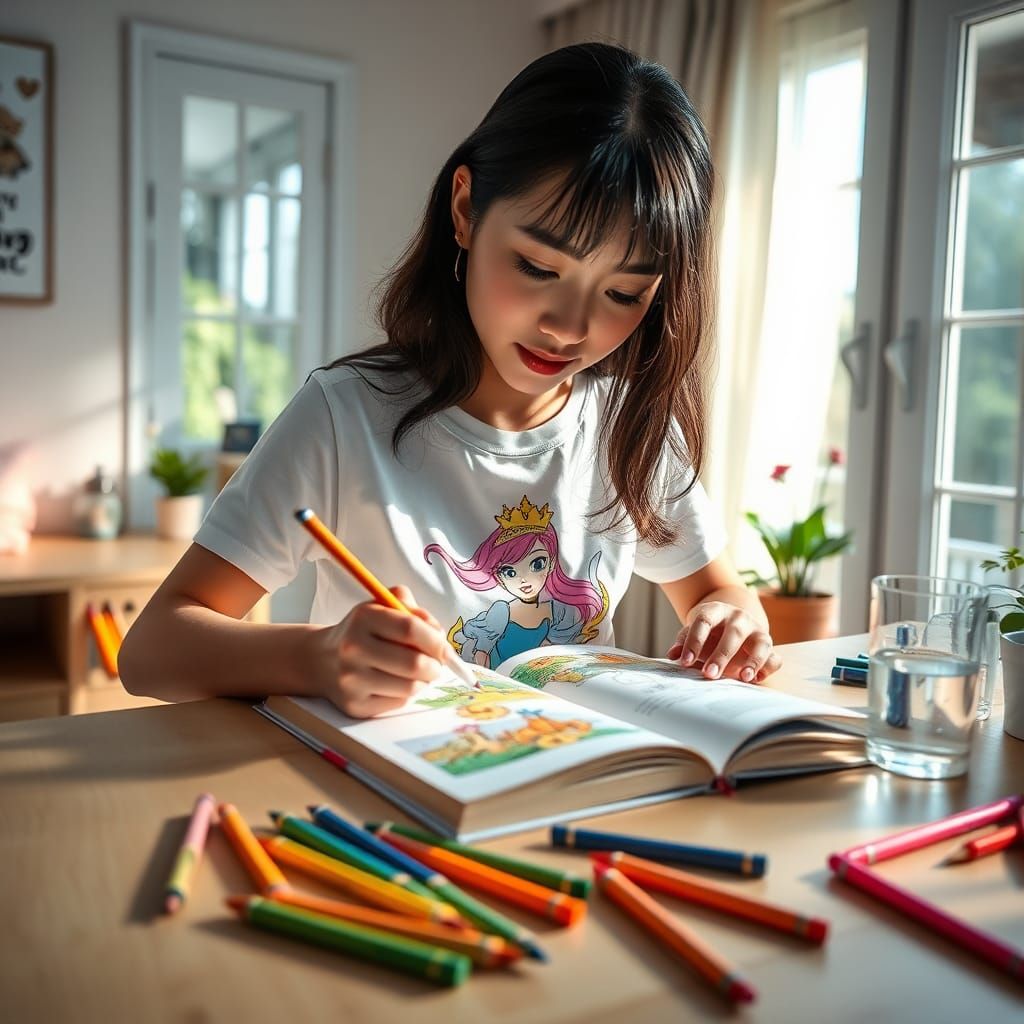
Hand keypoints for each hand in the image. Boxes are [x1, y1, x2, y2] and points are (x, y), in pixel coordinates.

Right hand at [313, 585, 447, 716]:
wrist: (321, 659)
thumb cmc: (362, 631)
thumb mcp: (382, 606)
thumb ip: (413, 609)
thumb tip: (439, 636)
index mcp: (363, 617)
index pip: (410, 628)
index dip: (435, 640)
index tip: (444, 647)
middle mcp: (353, 648)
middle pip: (414, 663)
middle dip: (436, 665)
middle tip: (437, 664)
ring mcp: (351, 680)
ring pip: (410, 687)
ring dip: (423, 681)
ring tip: (417, 673)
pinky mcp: (355, 705)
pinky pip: (398, 703)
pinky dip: (406, 694)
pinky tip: (397, 683)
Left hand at [666, 601, 780, 682]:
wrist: (729, 624)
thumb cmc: (708, 631)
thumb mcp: (693, 632)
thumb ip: (684, 642)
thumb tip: (673, 654)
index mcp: (716, 610)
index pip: (704, 621)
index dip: (694, 641)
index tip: (685, 662)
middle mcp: (740, 617)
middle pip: (733, 633)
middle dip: (721, 655)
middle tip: (709, 674)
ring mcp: (757, 630)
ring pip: (761, 642)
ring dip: (754, 661)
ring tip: (743, 678)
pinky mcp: (768, 646)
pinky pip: (775, 658)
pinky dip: (768, 669)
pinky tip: (755, 680)